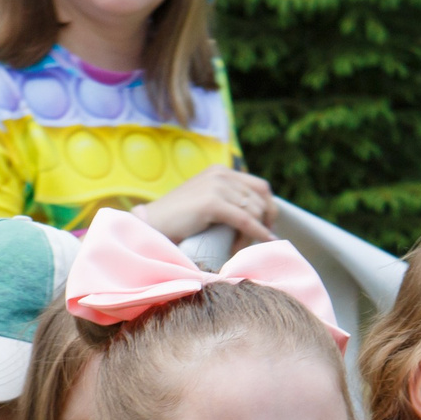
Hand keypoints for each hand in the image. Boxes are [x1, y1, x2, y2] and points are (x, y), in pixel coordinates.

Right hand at [132, 165, 276, 247]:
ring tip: (240, 248)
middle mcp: (220, 174)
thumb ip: (227, 200)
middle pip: (260, 200)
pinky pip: (245, 219)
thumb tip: (257, 214)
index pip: (260, 187)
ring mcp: (216, 185)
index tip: (268, 228)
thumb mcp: (205, 202)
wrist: (151, 225)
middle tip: (254, 243)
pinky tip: (264, 241)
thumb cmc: (177, 221)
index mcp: (220, 171)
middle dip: (263, 223)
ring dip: (253, 234)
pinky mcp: (211, 202)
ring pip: (254, 211)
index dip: (270, 208)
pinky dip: (257, 232)